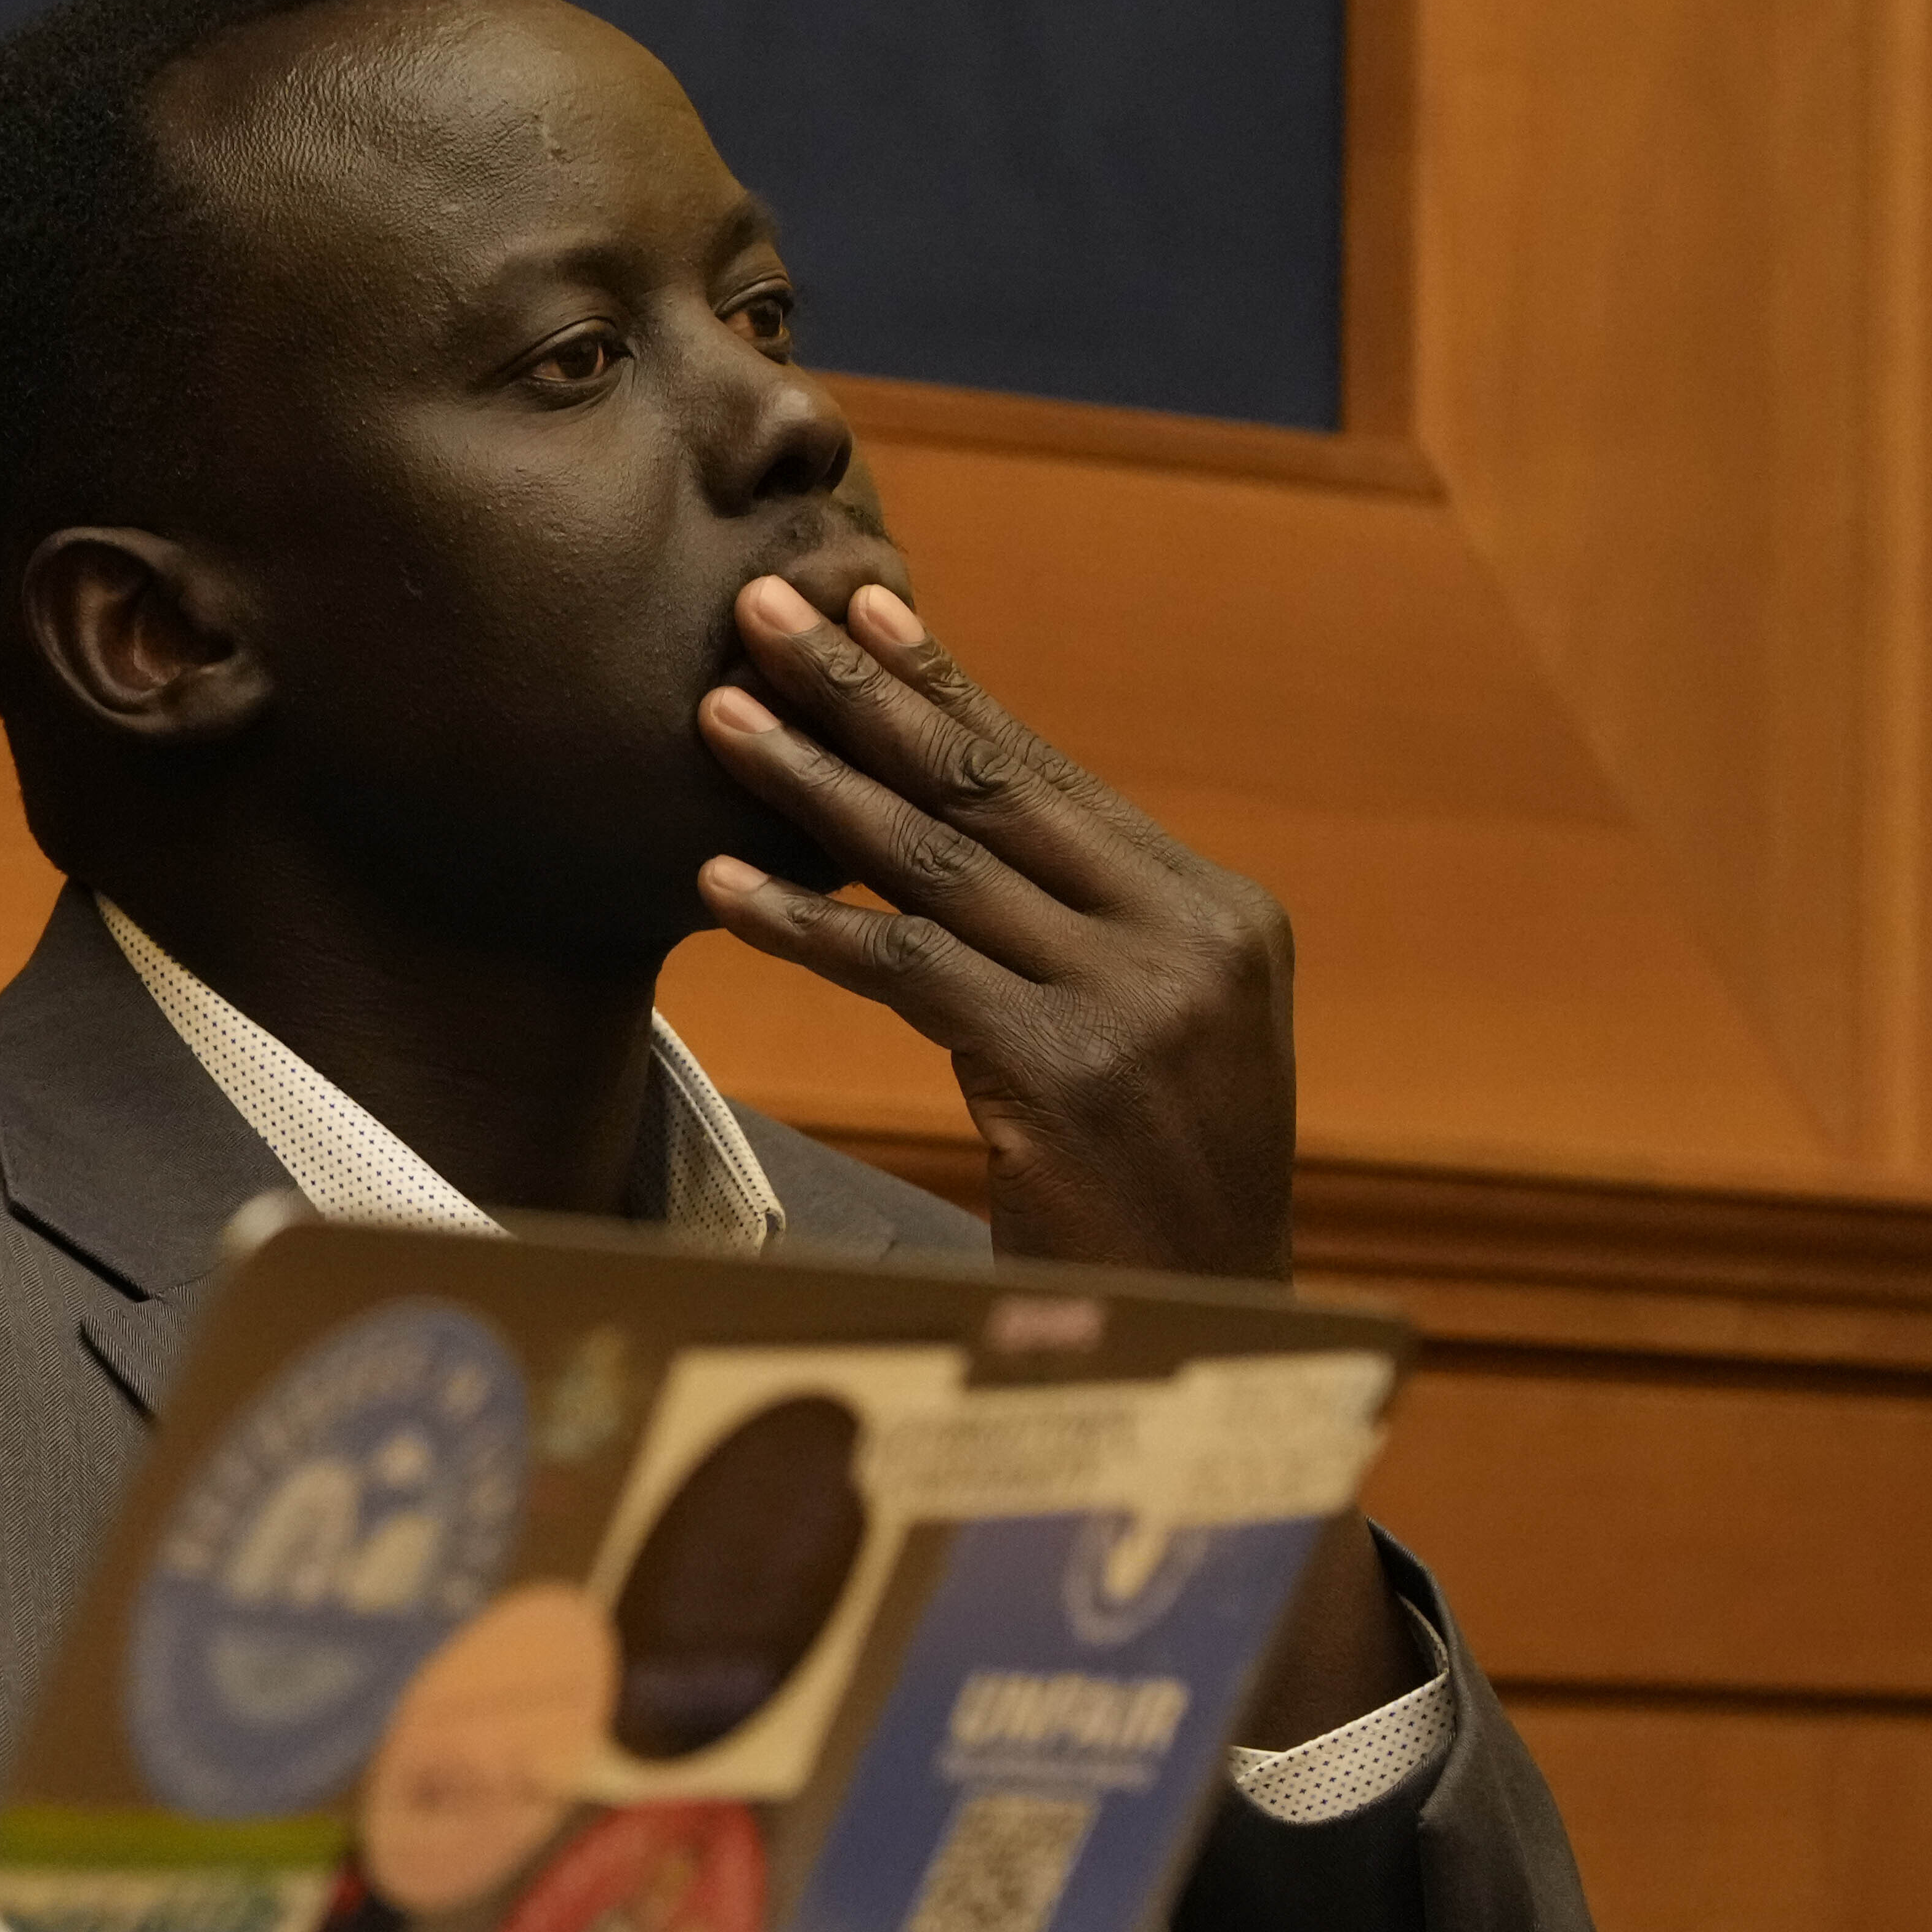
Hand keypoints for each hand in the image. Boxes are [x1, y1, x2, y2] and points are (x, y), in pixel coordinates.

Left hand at [691, 577, 1297, 1280]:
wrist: (1206, 1331)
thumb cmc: (1150, 1185)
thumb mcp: (1150, 1030)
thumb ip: (1079, 927)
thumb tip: (950, 810)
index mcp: (1218, 910)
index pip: (1049, 773)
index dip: (944, 682)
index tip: (859, 600)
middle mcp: (1190, 937)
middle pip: (989, 788)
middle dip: (862, 690)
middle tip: (759, 607)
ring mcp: (1133, 1003)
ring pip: (931, 863)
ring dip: (807, 783)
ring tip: (713, 714)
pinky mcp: (1062, 1072)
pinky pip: (901, 969)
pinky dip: (801, 922)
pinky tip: (716, 882)